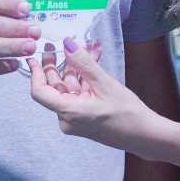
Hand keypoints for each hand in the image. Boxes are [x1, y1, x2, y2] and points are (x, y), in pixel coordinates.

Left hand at [28, 36, 154, 149]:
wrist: (145, 136)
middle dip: (57, 64)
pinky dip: (84, 78)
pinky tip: (93, 61)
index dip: (35, 73)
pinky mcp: (84, 117)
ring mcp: (76, 118)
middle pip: (54, 88)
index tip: (34, 56)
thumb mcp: (105, 84)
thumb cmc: (127, 115)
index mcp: (69, 113)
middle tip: (57, 45)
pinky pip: (79, 94)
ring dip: (76, 68)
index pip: (40, 92)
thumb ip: (84, 64)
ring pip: (69, 88)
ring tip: (84, 47)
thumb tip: (68, 44)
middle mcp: (68, 118)